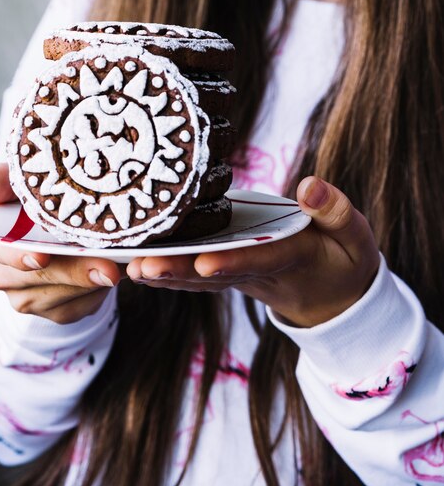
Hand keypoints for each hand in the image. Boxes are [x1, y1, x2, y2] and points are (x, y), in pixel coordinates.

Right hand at [0, 163, 121, 322]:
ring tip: (118, 265)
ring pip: (63, 297)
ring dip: (92, 283)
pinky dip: (99, 293)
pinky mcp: (54, 312)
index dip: (19, 256)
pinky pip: (79, 309)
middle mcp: (3, 274)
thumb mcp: (20, 182)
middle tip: (107, 266)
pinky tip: (112, 274)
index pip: (0, 251)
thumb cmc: (40, 199)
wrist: (64, 227)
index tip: (41, 257)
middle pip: (40, 279)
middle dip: (75, 272)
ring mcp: (27, 298)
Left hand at [126, 177, 380, 327]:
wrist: (333, 301)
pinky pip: (195, 278)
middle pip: (214, 274)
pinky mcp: (229, 276)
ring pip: (198, 280)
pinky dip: (167, 275)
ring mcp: (240, 278)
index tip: (204, 262)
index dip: (232, 262)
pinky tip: (136, 269)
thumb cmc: (344, 262)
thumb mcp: (355, 237)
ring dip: (164, 276)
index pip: (260, 260)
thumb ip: (336, 212)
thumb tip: (310, 184)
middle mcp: (257, 274)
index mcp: (291, 260)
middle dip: (179, 272)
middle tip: (142, 269)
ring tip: (129, 268)